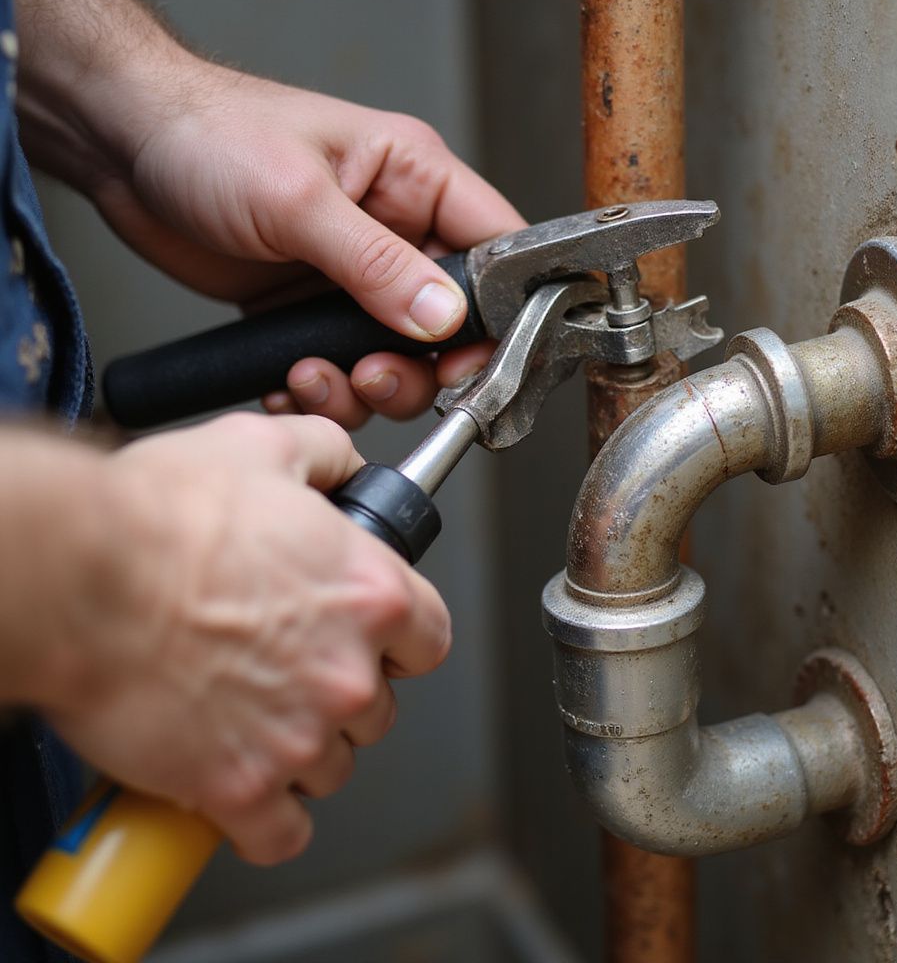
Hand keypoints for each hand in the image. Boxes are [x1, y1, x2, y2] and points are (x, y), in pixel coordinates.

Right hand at [40, 413, 450, 864]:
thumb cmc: (161, 518)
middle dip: (342, 692)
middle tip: (291, 669)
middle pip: (379, 706)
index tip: (378, 642)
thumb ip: (325, 454)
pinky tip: (247, 787)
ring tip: (256, 716)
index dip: (401, 640)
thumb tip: (346, 466)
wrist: (82, 579)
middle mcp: (348, 671)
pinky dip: (267, 819)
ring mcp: (298, 736)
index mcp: (369, 594)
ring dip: (303, 749)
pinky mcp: (239, 786)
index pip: (430, 638)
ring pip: (334, 767)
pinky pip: (282, 832)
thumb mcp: (262, 447)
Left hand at [89, 60, 523, 425]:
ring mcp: (355, 278)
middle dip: (421, 368)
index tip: (481, 359)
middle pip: (454, 325)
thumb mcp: (297, 197)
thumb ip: (374, 263)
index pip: (497, 248)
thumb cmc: (210, 135)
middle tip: (377, 375)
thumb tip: (443, 318)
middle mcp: (396, 232)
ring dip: (365, 386)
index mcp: (415, 180)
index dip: (505, 309)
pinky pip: (342, 370)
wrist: (125, 148)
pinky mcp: (312, 313)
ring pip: (399, 359)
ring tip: (313, 375)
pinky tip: (284, 382)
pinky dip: (321, 392)